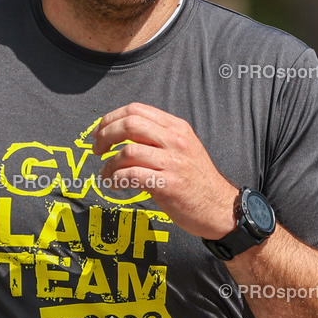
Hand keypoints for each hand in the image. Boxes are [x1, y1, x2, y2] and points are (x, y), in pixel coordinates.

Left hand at [93, 102, 237, 239]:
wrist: (221, 208)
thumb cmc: (196, 181)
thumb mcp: (182, 149)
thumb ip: (157, 138)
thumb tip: (122, 135)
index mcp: (177, 127)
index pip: (136, 110)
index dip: (111, 119)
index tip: (99, 133)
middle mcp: (175, 140)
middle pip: (129, 124)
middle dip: (105, 135)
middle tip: (97, 150)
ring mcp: (173, 162)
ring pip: (128, 151)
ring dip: (109, 164)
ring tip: (106, 174)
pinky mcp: (169, 184)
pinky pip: (132, 175)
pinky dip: (116, 179)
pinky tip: (115, 185)